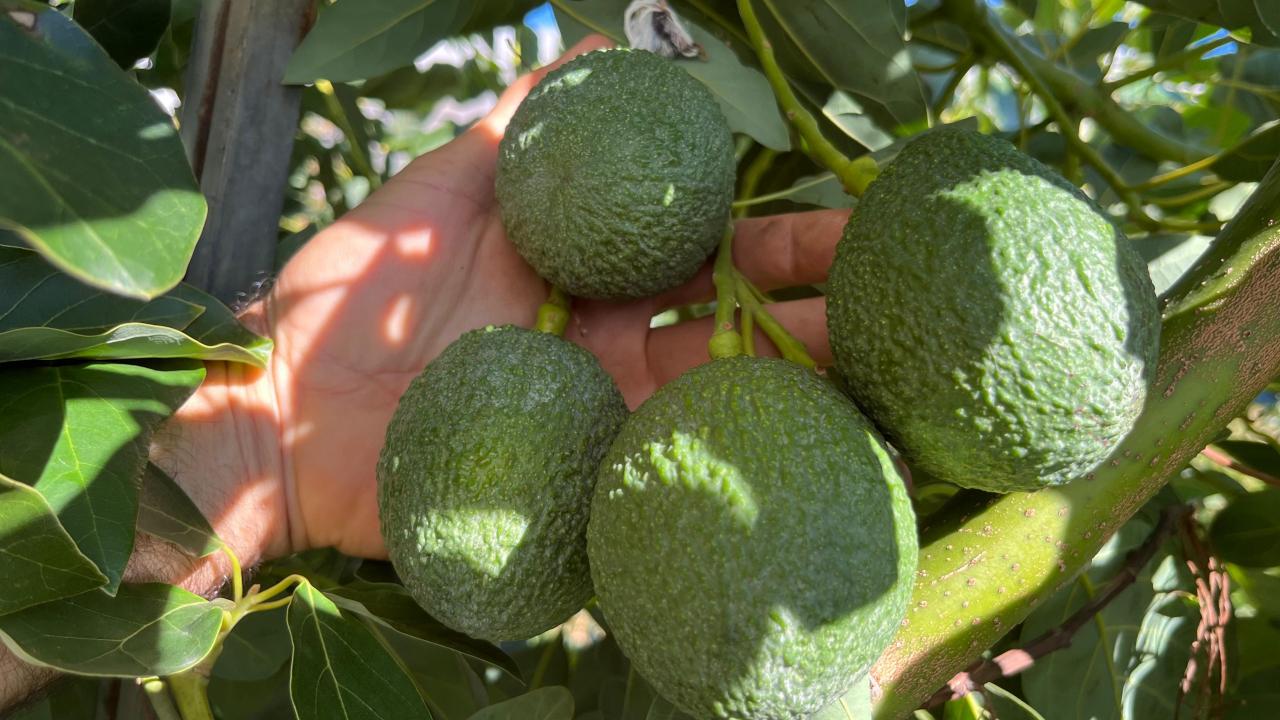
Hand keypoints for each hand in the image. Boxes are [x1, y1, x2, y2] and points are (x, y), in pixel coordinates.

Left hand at [152, 36, 846, 581]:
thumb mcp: (445, 183)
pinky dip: (728, 463)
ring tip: (881, 368)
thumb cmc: (355, 288)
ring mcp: (598, 414)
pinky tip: (801, 455)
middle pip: (733, 323)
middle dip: (816, 306)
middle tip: (894, 293)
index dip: (781, 234)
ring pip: (714, 397)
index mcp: (591, 273)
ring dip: (797, 383)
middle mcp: (610, 344)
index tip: (851, 216)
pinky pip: (660, 470)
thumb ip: (524, 121)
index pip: (709, 247)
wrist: (284, 404)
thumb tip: (598, 43)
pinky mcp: (575, 480)